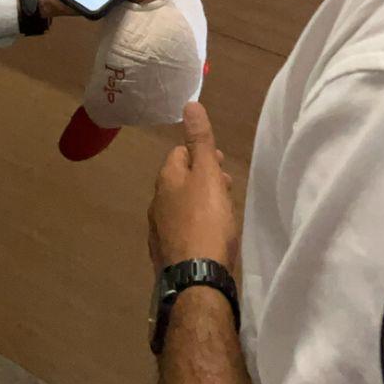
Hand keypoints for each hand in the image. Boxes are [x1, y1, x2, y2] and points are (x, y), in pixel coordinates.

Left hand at [149, 103, 238, 273]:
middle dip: (202, 178)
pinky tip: (209, 236)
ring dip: (199, 202)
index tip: (221, 163)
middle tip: (227, 186)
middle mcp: (156, 203)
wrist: (196, 279)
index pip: (178, 154)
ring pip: (180, 206)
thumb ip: (200, 141)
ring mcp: (159, 231)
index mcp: (165, 181)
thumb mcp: (208, 175)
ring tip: (223, 211)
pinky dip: (196, 224)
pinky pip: (182, 229)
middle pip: (179, 180)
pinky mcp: (167, 254)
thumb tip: (188, 103)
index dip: (200, 153)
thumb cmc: (206, 222)